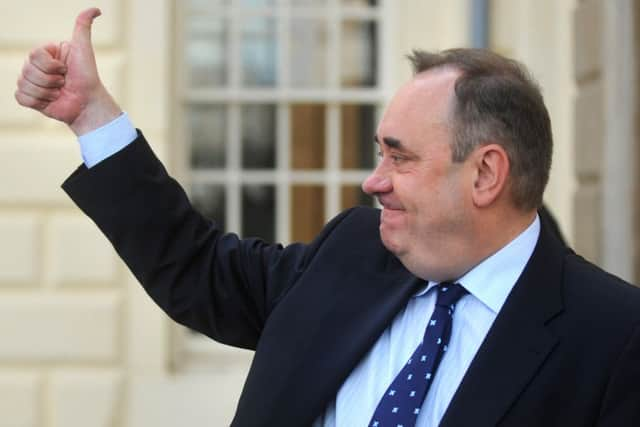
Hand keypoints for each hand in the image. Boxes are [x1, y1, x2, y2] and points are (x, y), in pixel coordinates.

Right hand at [15, 8, 120, 134]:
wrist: (88, 103)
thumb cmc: (87, 76)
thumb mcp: (84, 49)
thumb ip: (83, 27)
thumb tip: (96, 10)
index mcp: (44, 53)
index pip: (34, 56)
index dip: (51, 66)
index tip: (66, 69)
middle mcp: (35, 66)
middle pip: (27, 71)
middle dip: (50, 80)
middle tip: (63, 83)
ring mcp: (31, 81)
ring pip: (24, 84)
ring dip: (46, 92)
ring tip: (59, 92)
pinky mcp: (30, 97)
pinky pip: (21, 97)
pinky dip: (37, 101)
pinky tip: (50, 101)